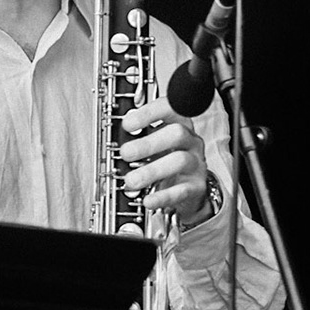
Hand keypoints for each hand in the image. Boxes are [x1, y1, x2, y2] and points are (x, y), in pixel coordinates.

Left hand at [120, 96, 212, 225]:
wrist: (185, 189)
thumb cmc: (163, 159)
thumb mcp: (151, 143)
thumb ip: (136, 137)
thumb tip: (112, 137)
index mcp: (178, 124)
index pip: (170, 109)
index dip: (149, 113)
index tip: (127, 124)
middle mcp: (190, 141)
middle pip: (176, 133)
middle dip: (148, 143)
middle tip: (125, 154)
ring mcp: (195, 163)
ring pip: (180, 161)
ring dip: (152, 171)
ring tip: (131, 181)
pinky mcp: (196, 187)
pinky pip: (182, 190)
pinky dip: (162, 196)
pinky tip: (147, 200)